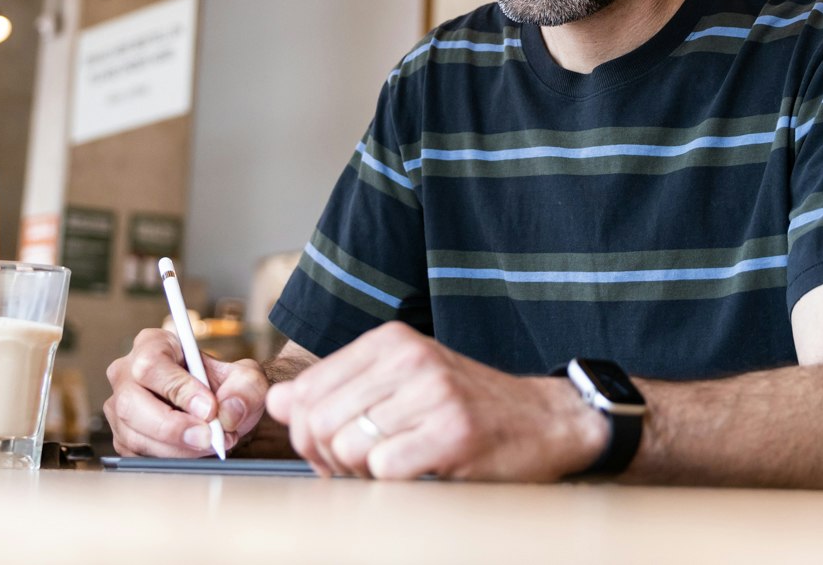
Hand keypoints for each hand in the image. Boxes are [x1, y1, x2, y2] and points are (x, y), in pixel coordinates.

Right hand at [103, 327, 268, 456]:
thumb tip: (228, 411)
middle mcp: (127, 374)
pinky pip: (138, 455)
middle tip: (208, 438)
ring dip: (175, 448)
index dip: (179, 389)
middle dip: (172, 427)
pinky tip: (194, 452)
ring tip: (210, 445)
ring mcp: (119, 408)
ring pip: (133, 435)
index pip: (151, 365)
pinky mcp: (123, 438)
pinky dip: (169, 459)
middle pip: (130, 403)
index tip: (208, 408)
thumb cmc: (225, 387)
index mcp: (152, 345)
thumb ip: (246, 388)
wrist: (221, 411)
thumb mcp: (246, 378)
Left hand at [264, 322, 606, 480]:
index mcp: (389, 341)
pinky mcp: (453, 431)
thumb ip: (337, 390)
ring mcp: (433, 392)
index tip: (330, 451)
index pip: (305, 392)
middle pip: (318, 422)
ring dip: (359, 474)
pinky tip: (416, 472)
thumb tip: (276, 402)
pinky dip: (391, 482)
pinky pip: (385, 468)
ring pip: (346, 447)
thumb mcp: (399, 383)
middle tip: (355, 470)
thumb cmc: (466, 407)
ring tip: (389, 468)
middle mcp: (409, 357)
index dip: (305, 434)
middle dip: (326, 460)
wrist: (546, 420)